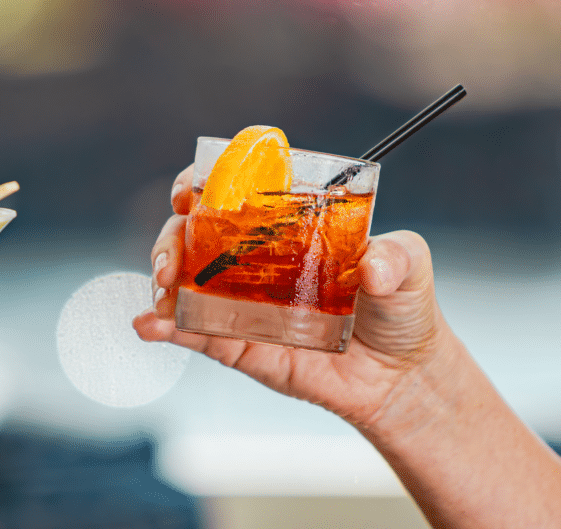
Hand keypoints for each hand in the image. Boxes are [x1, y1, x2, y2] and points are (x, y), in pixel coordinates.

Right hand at [133, 166, 453, 428]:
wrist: (400, 376)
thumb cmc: (401, 307)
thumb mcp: (410, 267)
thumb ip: (398, 256)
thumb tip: (374, 265)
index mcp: (285, 225)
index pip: (234, 191)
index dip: (204, 183)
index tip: (190, 191)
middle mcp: (252, 258)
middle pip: (193, 233)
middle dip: (171, 237)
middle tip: (174, 257)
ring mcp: (239, 301)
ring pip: (184, 280)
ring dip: (162, 279)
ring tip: (163, 293)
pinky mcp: (237, 344)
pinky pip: (193, 332)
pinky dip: (165, 327)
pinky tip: (149, 326)